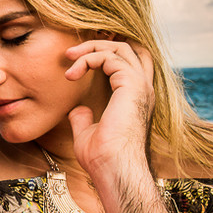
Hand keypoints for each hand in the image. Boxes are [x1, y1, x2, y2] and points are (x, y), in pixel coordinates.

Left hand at [63, 39, 155, 179]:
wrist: (113, 168)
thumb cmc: (102, 158)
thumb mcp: (88, 133)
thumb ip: (84, 118)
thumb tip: (77, 110)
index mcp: (136, 98)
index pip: (130, 63)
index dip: (107, 53)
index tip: (78, 60)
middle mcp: (142, 89)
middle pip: (128, 49)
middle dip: (99, 44)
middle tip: (71, 53)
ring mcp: (140, 85)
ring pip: (119, 48)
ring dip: (90, 48)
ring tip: (69, 58)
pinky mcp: (131, 84)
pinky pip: (109, 57)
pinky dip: (88, 59)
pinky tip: (72, 74)